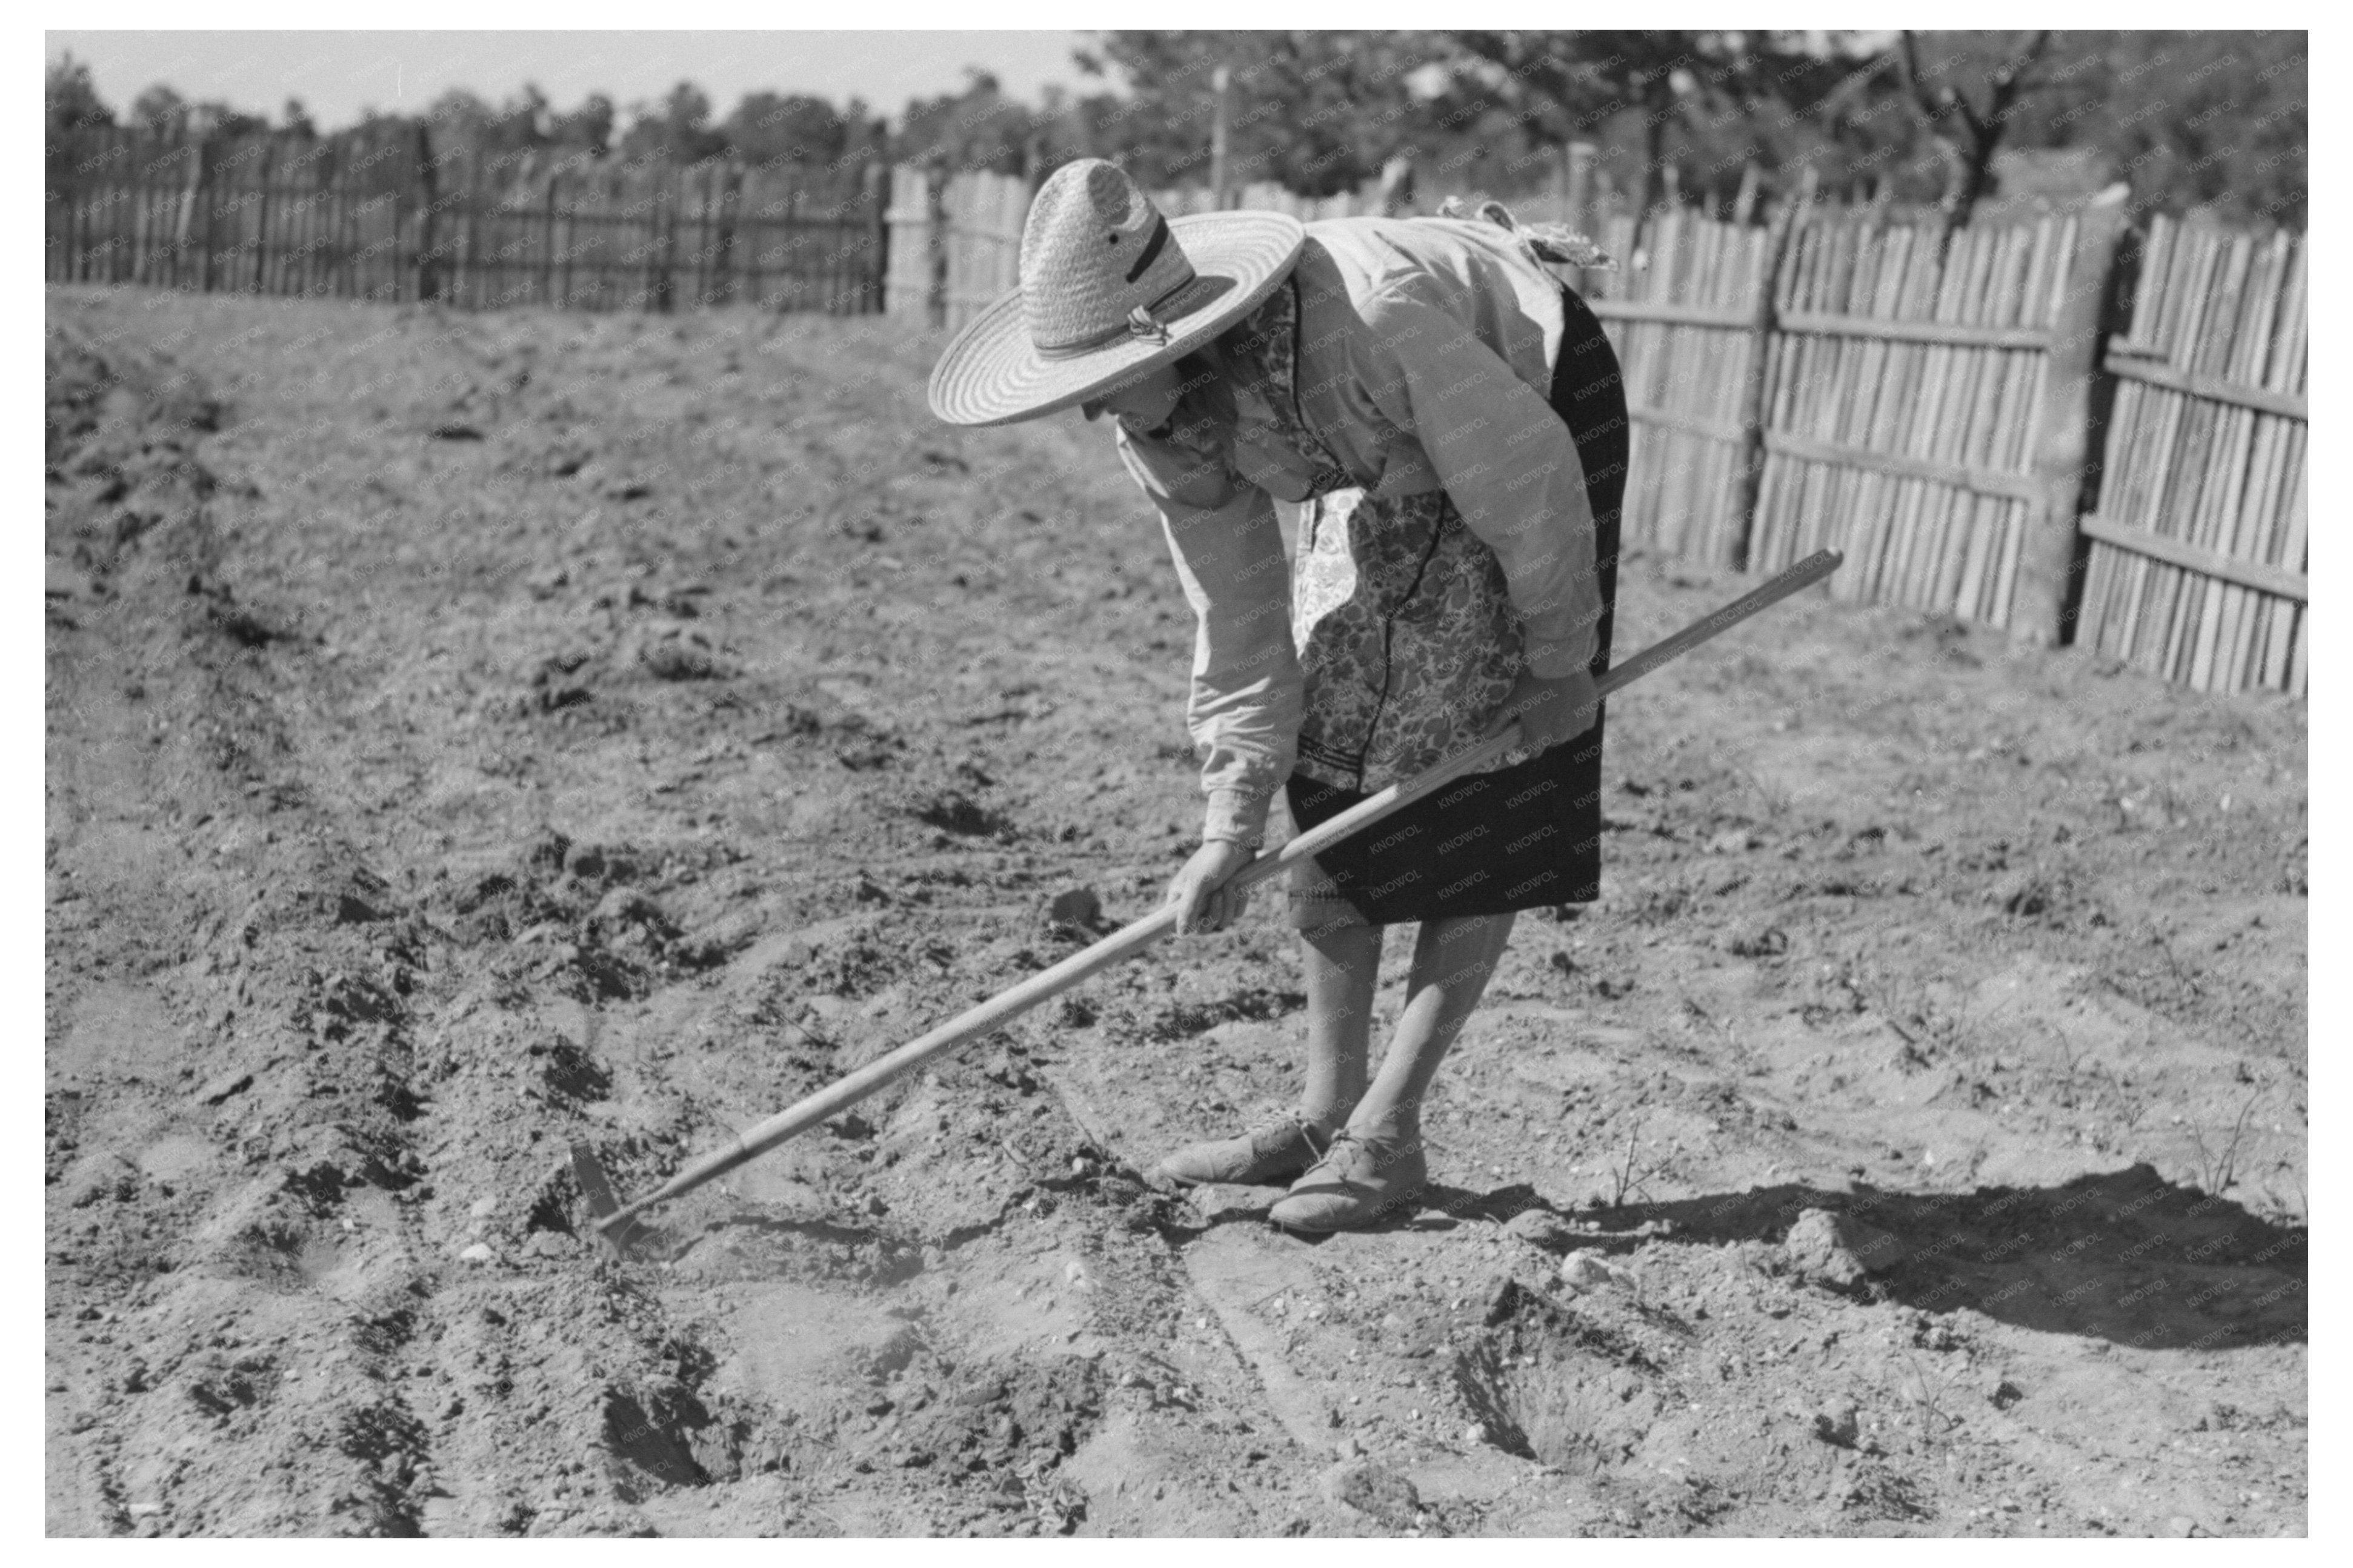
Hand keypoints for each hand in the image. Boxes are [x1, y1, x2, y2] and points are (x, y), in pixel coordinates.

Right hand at [1165, 839, 1256, 934]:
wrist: (1237, 844)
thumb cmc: (1212, 860)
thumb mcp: (1198, 884)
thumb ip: (1188, 909)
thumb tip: (1181, 934)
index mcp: (1180, 898)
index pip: (1178, 925)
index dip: (1187, 928)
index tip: (1196, 924)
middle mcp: (1196, 903)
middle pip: (1204, 928)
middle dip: (1215, 913)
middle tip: (1218, 895)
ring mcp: (1214, 903)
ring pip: (1223, 922)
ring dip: (1229, 904)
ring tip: (1230, 884)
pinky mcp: (1231, 899)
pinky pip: (1237, 913)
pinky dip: (1240, 900)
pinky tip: (1239, 884)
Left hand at [1481, 668, 1599, 752]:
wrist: (1560, 664)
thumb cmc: (1532, 683)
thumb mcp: (1512, 702)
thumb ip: (1499, 723)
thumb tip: (1484, 738)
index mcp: (1538, 738)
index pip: (1532, 751)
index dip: (1529, 741)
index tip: (1528, 727)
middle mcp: (1558, 739)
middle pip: (1550, 742)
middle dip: (1545, 731)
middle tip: (1543, 710)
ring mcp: (1575, 730)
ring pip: (1567, 734)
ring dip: (1562, 725)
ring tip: (1557, 704)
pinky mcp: (1589, 720)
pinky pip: (1582, 725)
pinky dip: (1577, 718)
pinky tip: (1571, 702)